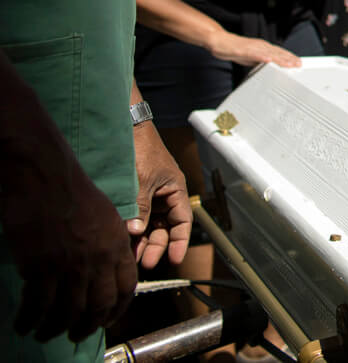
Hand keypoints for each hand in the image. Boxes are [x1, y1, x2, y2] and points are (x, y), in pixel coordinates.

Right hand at [0, 127, 135, 341]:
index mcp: (118, 245)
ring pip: (68, 311)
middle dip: (87, 326)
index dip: (117, 309)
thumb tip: (105, 270)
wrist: (46, 177)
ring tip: (45, 333)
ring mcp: (70, 265)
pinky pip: (38, 305)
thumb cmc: (73, 192)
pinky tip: (25, 324)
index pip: (126, 288)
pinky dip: (30, 319)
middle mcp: (98, 259)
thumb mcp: (107, 217)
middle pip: (99, 306)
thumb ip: (110, 245)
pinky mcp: (41, 266)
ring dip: (56, 328)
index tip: (106, 320)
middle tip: (75, 335)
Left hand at [127, 123, 192, 270]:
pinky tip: (121, 240)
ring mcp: (147, 198)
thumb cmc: (142, 150)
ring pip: (148, 226)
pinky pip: (134, 218)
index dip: (179, 242)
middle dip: (155, 246)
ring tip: (129, 255)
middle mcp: (163, 197)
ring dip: (140, 241)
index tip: (173, 260)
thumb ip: (140, 207)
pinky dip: (129, 229)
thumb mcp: (143, 181)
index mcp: (175, 191)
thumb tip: (135, 232)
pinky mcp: (132, 197)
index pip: (183, 222)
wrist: (125, 129)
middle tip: (143, 263)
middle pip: (164, 229)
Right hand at [208, 31, 301, 68]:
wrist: (220, 41)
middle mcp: (260, 45)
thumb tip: (269, 67)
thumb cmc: (235, 49)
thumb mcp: (251, 57)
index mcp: (263, 47)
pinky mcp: (243, 50)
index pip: (279, 52)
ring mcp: (253, 47)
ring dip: (280, 59)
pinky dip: (262, 57)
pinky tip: (269, 60)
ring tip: (289, 64)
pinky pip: (254, 54)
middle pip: (277, 52)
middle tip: (299, 64)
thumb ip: (260, 61)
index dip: (289, 57)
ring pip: (269, 53)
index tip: (298, 62)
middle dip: (289, 59)